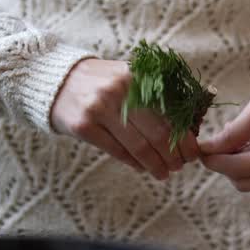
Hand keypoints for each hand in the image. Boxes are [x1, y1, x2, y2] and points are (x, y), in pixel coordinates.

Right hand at [50, 58, 199, 181]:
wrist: (57, 81)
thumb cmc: (102, 82)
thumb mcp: (129, 78)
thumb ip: (155, 94)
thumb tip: (188, 127)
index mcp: (137, 76)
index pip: (170, 111)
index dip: (184, 136)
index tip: (193, 151)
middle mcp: (119, 90)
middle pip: (157, 132)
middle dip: (173, 154)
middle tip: (180, 166)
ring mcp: (99, 108)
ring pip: (138, 145)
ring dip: (155, 164)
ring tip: (164, 173)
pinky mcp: (83, 126)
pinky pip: (116, 151)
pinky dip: (133, 162)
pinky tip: (141, 167)